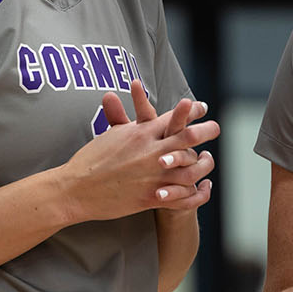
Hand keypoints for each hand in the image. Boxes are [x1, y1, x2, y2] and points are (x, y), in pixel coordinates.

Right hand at [63, 80, 220, 220]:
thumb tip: (115, 93)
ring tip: (209, 159)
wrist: (75, 189)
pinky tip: (203, 188)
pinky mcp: (150, 198)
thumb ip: (121, 117)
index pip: (174, 116)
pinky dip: (197, 194)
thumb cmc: (90, 160)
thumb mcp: (109, 134)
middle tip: (216, 128)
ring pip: (191, 169)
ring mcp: (153, 176)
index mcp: (142, 133)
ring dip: (205, 164)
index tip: (202, 108)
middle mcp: (151, 152)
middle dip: (207, 130)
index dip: (192, 110)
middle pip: (190, 137)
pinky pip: (183, 197)